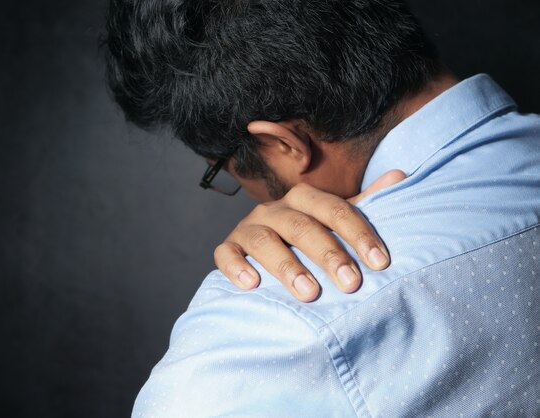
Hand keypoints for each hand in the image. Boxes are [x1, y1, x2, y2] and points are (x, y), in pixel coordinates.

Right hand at [214, 170, 405, 301]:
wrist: (263, 252)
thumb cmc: (306, 239)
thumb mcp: (334, 221)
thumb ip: (363, 203)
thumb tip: (400, 176)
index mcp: (304, 200)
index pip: (334, 209)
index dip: (358, 233)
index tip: (380, 262)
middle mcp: (275, 209)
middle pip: (301, 226)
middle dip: (328, 254)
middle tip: (351, 283)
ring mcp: (248, 228)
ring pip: (264, 241)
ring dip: (287, 266)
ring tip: (309, 293)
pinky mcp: (228, 248)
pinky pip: (226, 254)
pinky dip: (236, 267)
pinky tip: (252, 284)